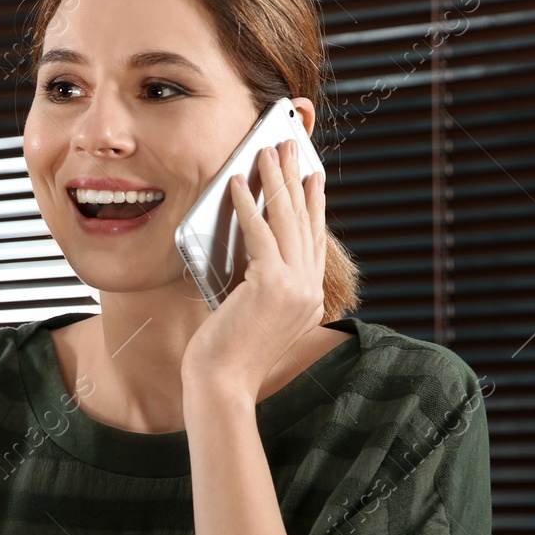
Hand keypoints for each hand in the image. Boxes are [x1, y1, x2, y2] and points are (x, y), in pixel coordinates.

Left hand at [180, 138, 327, 397]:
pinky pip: (259, 233)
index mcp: (310, 302)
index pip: (313, 242)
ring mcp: (295, 288)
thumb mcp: (254, 318)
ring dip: (275, 180)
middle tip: (290, 147)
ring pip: (286, 221)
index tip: (311, 176)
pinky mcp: (271, 285)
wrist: (222, 386)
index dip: (312, 205)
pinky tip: (236, 182)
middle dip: (296, 179)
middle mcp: (309, 292)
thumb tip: (252, 255)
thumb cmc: (227, 358)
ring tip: (266, 151)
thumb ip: (262, 288)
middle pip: (304, 223)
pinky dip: (247, 204)